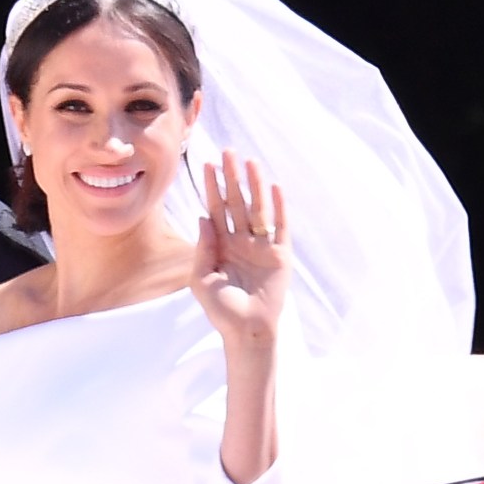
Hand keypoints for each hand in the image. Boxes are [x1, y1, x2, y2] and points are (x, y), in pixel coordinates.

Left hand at [191, 150, 289, 347]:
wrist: (247, 331)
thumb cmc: (221, 310)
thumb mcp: (202, 280)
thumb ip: (203, 249)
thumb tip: (203, 218)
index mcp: (221, 245)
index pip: (216, 209)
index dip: (212, 187)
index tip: (207, 164)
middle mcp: (241, 241)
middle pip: (236, 202)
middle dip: (232, 177)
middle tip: (228, 152)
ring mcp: (261, 246)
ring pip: (258, 208)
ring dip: (255, 185)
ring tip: (251, 162)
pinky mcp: (280, 255)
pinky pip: (281, 226)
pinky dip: (279, 207)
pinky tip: (275, 187)